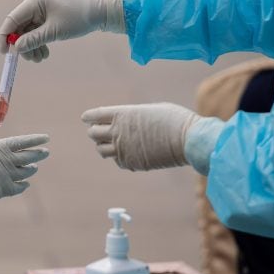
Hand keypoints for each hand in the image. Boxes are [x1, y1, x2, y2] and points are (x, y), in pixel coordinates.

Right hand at [0, 0, 124, 62]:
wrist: (100, 12)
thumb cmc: (78, 18)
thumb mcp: (54, 31)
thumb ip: (33, 39)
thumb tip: (16, 48)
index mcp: (35, 1)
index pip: (12, 19)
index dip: (5, 36)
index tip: (4, 52)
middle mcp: (36, 4)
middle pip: (20, 28)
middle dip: (24, 45)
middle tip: (31, 59)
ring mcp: (42, 11)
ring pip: (29, 32)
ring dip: (32, 47)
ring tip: (41, 58)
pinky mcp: (48, 17)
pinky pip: (37, 32)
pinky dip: (39, 43)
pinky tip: (45, 53)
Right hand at [0, 121, 49, 203]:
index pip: (22, 142)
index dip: (35, 139)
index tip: (46, 138)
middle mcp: (6, 160)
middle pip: (29, 156)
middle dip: (39, 154)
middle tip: (46, 152)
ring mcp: (7, 176)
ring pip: (26, 172)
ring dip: (31, 168)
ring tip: (34, 167)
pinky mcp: (4, 190)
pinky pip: (19, 187)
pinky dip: (24, 184)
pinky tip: (25, 183)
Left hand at [81, 103, 203, 171]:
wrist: (187, 140)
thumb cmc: (174, 120)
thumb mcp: (150, 110)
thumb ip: (133, 115)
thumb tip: (127, 122)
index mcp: (122, 114)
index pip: (94, 116)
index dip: (89, 117)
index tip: (86, 118)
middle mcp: (118, 131)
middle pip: (93, 133)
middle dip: (94, 131)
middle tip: (99, 131)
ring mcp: (123, 149)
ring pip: (101, 150)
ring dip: (103, 146)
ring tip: (111, 143)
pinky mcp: (131, 163)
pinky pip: (118, 161)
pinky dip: (119, 157)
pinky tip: (128, 152)